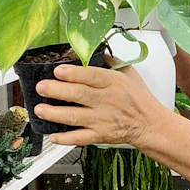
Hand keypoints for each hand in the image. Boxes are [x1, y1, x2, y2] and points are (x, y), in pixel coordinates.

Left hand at [35, 63, 168, 147]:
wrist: (149, 124)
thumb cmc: (139, 99)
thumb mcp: (130, 73)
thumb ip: (111, 62)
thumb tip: (93, 50)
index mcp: (114, 83)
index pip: (92, 76)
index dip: (73, 73)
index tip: (58, 70)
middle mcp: (107, 101)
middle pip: (79, 94)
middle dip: (57, 90)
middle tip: (41, 87)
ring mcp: (102, 119)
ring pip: (75, 116)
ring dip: (55, 114)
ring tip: (40, 109)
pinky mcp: (100, 135)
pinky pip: (80, 138)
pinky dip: (65, 139)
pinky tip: (52, 135)